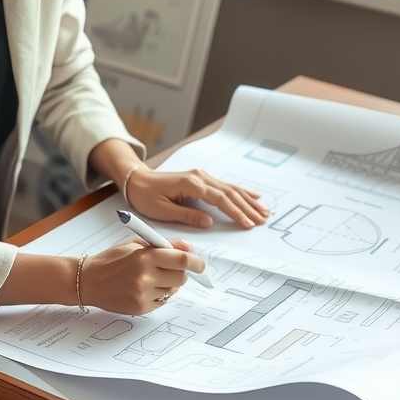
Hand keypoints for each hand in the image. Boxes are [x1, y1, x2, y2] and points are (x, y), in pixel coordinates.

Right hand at [80, 238, 203, 314]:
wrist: (87, 280)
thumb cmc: (111, 259)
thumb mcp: (135, 244)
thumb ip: (164, 245)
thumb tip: (188, 249)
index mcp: (144, 257)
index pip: (181, 260)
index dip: (195, 262)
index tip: (200, 264)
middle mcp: (145, 277)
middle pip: (181, 277)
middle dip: (181, 272)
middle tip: (172, 268)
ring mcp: (143, 295)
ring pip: (172, 290)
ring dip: (169, 284)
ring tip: (152, 277)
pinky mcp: (140, 308)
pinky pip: (162, 301)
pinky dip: (159, 294)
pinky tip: (144, 287)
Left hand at [125, 166, 270, 229]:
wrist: (136, 180)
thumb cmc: (145, 196)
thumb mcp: (162, 210)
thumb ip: (186, 215)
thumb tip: (208, 222)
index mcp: (191, 184)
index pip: (220, 199)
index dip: (235, 212)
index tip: (247, 223)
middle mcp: (200, 177)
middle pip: (230, 193)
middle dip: (248, 207)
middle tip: (263, 220)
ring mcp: (202, 176)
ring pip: (230, 188)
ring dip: (248, 200)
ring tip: (263, 211)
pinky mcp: (201, 179)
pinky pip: (225, 186)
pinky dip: (240, 192)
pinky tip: (253, 196)